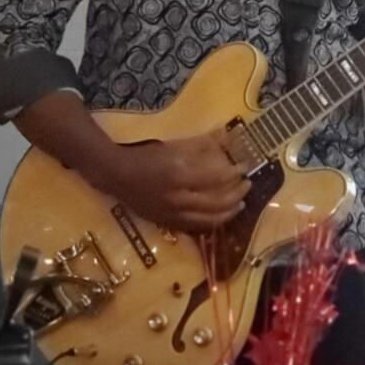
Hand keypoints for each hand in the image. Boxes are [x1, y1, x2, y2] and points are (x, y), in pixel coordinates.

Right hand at [108, 133, 251, 233]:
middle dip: (236, 194)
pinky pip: (196, 227)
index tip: (245, 166)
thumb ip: (200, 145)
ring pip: (209, 219)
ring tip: (240, 204)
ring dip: (228, 212)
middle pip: (217, 201)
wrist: (116, 176)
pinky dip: (212, 222)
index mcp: (180, 174)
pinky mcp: (168, 223)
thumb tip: (225, 138)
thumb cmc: (145, 156)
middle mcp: (178, 197)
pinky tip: (221, 216)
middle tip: (247, 185)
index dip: (234, 173)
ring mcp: (173, 213)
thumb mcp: (172, 145)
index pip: (216, 177)